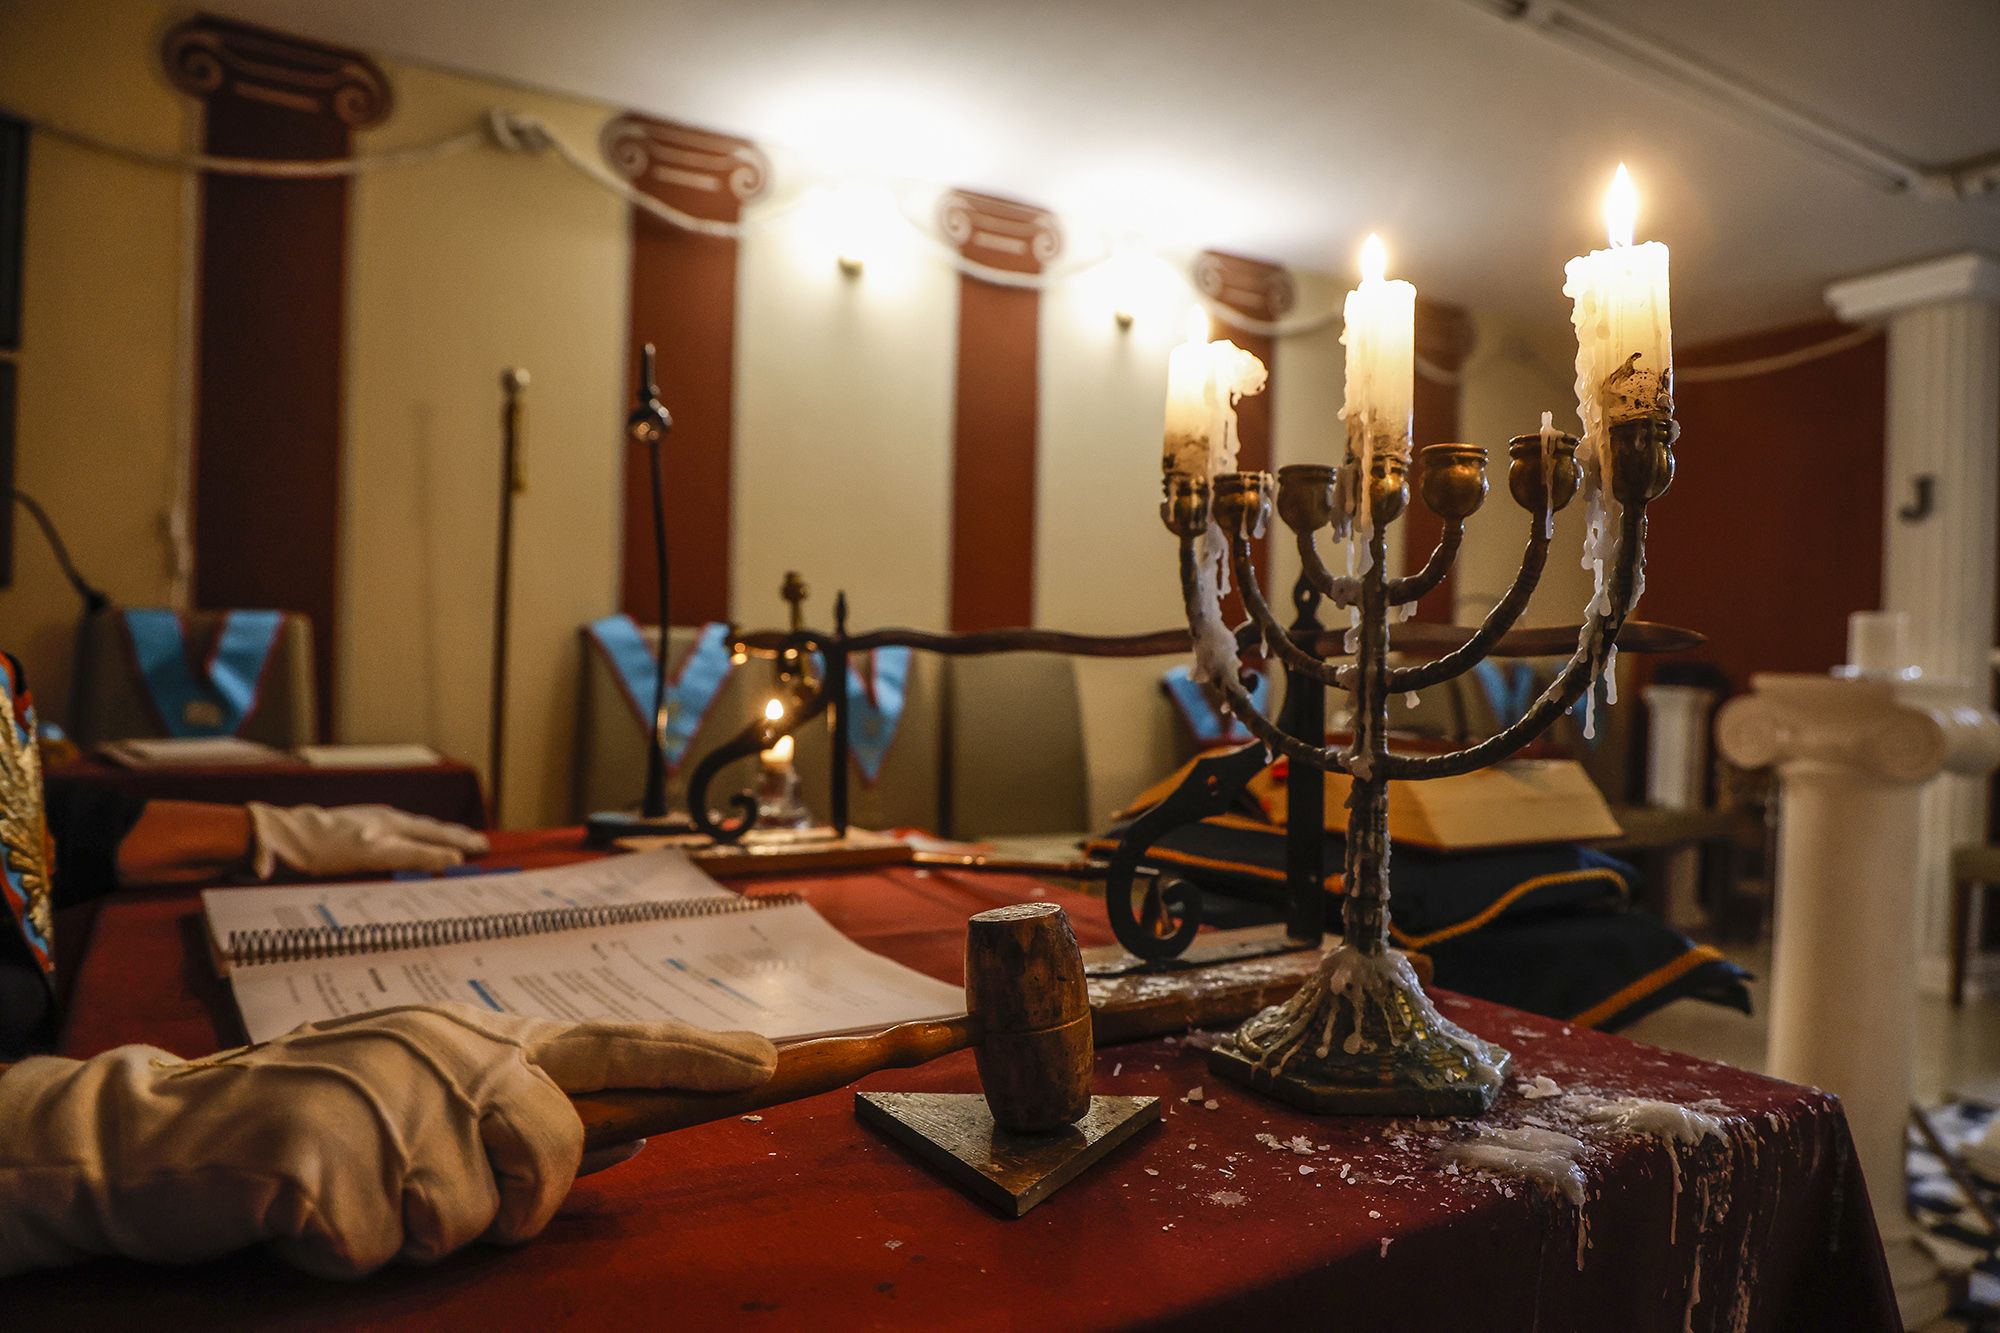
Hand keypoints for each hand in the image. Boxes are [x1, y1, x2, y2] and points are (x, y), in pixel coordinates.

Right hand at [0, 1004, 776, 1277]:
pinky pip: (370, 1251)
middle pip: (550, 1156)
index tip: (771, 1063)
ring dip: (403, 1235)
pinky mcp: (313, 1157)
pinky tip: (298, 1212)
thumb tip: (635, 1134)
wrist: (157, 1136)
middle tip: (422, 1195)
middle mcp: (440, 1053)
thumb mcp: (422, 1104)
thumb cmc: (311, 1125)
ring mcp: (377, 1098)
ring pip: (460, 1223)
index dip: (695, 1058)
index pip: (608, 1046)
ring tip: (347, 1193)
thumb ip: (527, 1116)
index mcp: (474, 1042)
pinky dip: (333, 1253)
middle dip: (507, 1205)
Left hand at [248, 802, 490, 877]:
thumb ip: (413, 857)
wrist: (288, 835)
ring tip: (454, 839)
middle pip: (428, 828)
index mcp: (393, 825)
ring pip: (414, 827)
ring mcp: (372, 821)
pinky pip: (399, 830)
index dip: (457, 844)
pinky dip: (417, 835)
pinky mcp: (360, 825)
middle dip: (455, 836)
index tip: (481, 849)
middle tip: (480, 844)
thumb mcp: (373, 856)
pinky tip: (411, 840)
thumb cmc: (325, 848)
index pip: (434, 835)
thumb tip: (450, 859)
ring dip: (438, 834)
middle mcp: (386, 820)